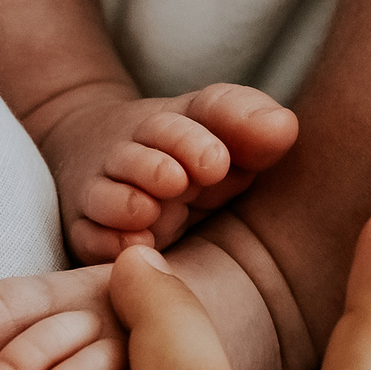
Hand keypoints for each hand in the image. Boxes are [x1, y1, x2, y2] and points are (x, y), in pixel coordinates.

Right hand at [27, 80, 298, 260]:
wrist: (100, 151)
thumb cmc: (184, 146)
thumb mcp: (217, 124)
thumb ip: (249, 123)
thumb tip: (283, 127)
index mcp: (169, 130)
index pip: (176, 125)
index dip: (192, 142)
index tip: (216, 161)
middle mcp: (132, 158)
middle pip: (136, 159)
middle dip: (154, 168)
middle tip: (178, 181)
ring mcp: (106, 194)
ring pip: (105, 197)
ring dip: (124, 203)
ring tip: (148, 210)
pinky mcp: (88, 229)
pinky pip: (87, 236)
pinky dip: (103, 241)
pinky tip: (129, 246)